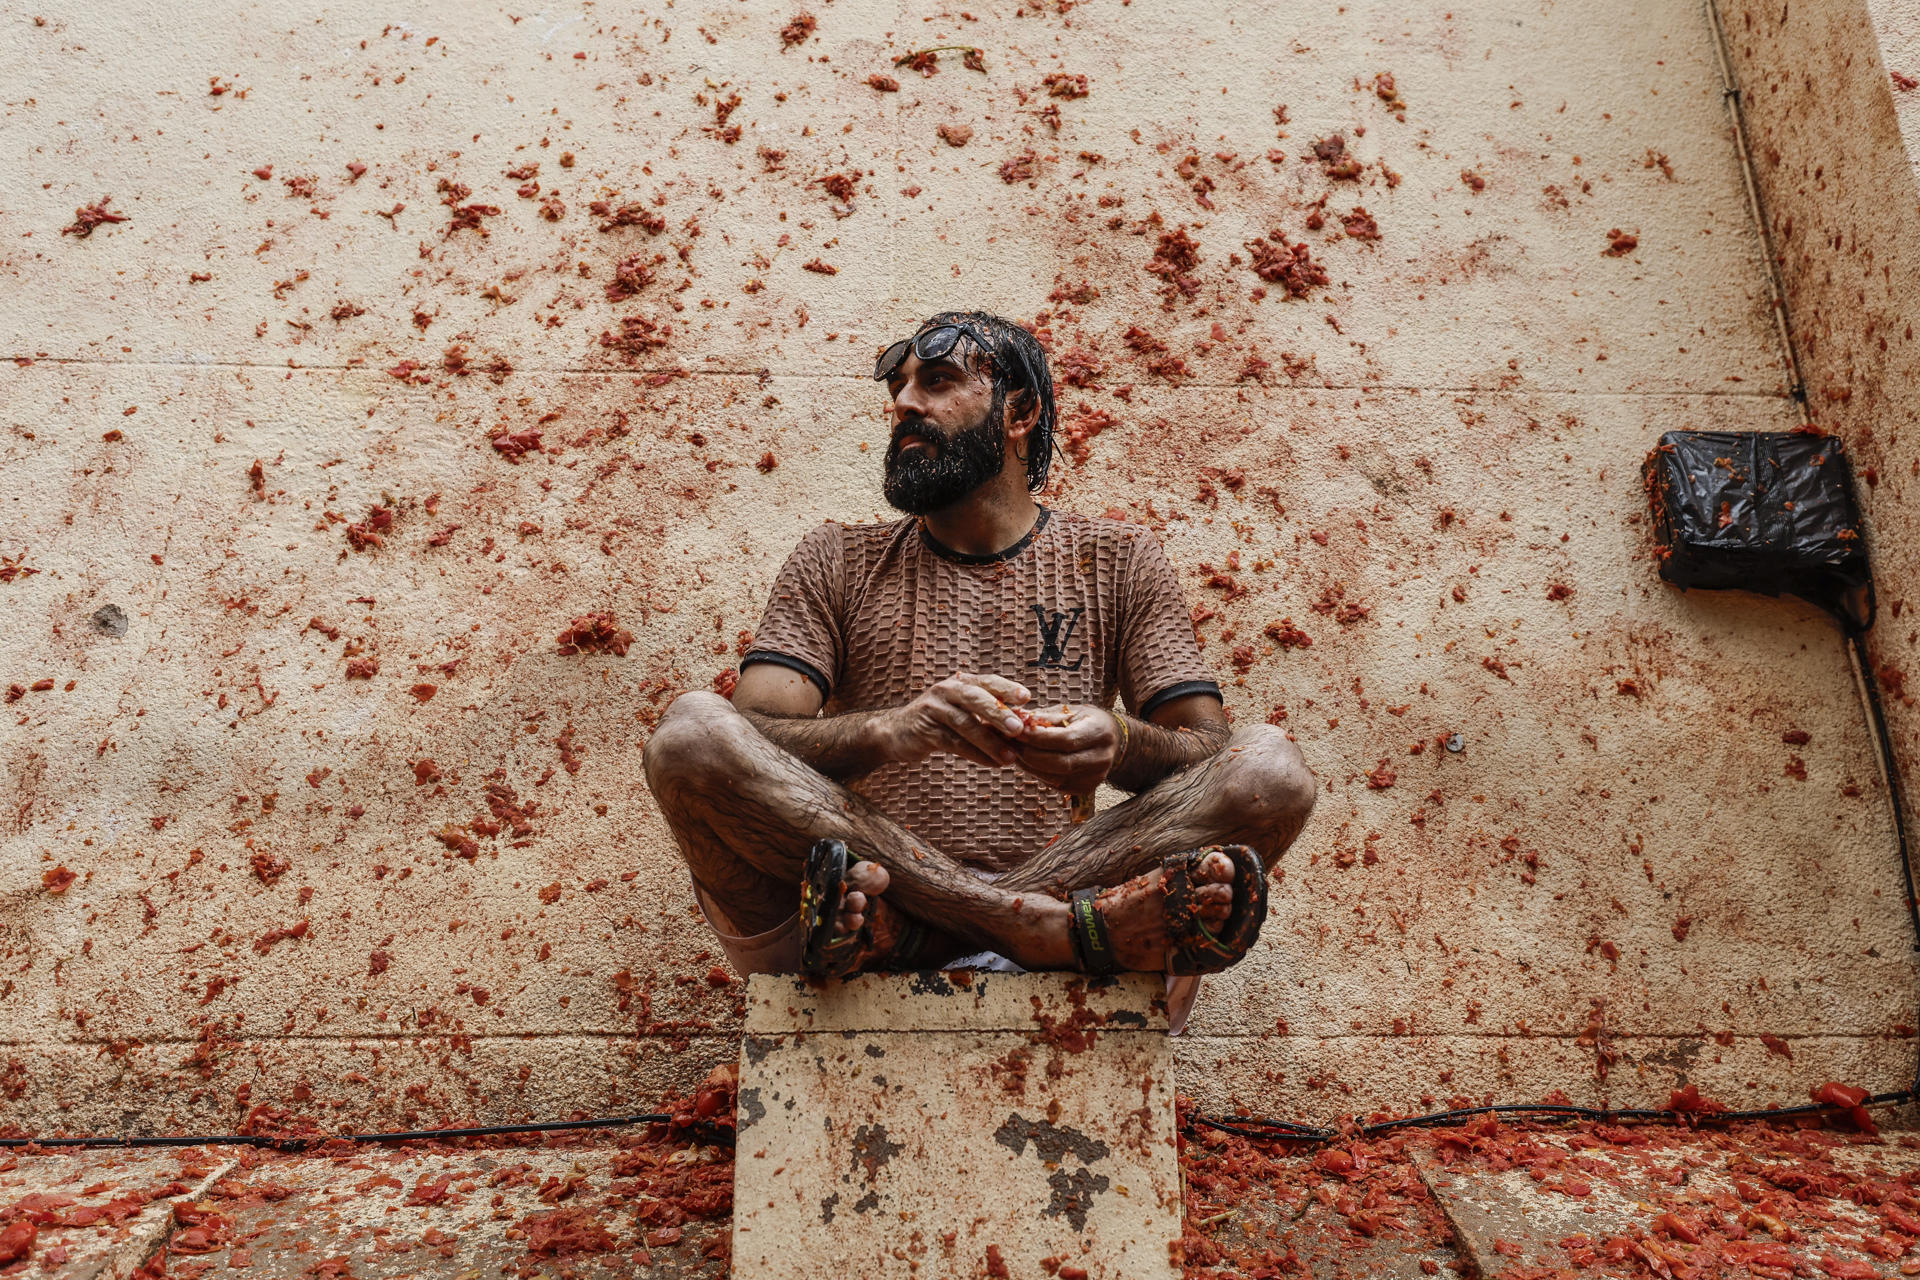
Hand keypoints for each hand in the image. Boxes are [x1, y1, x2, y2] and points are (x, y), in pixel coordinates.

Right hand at [882, 672, 1032, 768]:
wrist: (896, 732)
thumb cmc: (938, 722)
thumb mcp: (962, 711)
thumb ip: (987, 715)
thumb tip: (1025, 726)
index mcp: (960, 682)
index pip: (987, 681)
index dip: (1007, 688)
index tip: (1027, 698)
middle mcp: (946, 690)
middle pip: (976, 699)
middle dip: (999, 713)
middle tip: (1019, 728)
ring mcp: (933, 709)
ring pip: (965, 724)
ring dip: (990, 742)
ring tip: (1010, 758)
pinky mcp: (925, 730)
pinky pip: (954, 743)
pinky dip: (975, 754)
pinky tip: (991, 764)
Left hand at [1005, 703, 1121, 794]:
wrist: (1112, 741)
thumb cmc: (1086, 721)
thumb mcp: (1070, 711)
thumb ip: (1044, 717)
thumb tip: (1015, 717)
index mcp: (1099, 733)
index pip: (1066, 739)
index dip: (1039, 738)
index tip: (1017, 730)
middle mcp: (1101, 758)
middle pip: (1059, 763)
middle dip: (1030, 754)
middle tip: (1009, 743)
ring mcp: (1094, 777)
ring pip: (1054, 777)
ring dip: (1029, 765)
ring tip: (1013, 751)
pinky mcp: (1084, 789)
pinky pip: (1054, 784)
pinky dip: (1037, 773)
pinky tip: (1026, 761)